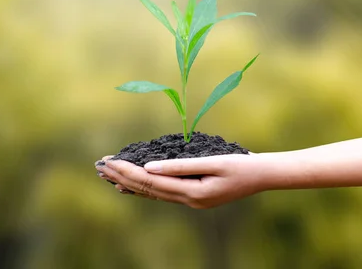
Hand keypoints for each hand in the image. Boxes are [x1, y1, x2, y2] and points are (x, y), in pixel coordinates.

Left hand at [96, 153, 269, 208]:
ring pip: (152, 193)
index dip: (128, 171)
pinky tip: (130, 187)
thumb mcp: (213, 162)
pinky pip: (162, 194)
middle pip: (147, 189)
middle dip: (121, 176)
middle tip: (99, 166)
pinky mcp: (193, 196)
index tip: (110, 161)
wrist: (261, 176)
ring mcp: (190, 201)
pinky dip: (144, 189)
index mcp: (191, 192)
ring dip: (129, 183)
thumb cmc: (240, 166)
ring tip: (108, 176)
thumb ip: (180, 166)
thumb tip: (150, 167)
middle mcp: (188, 200)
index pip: (151, 182)